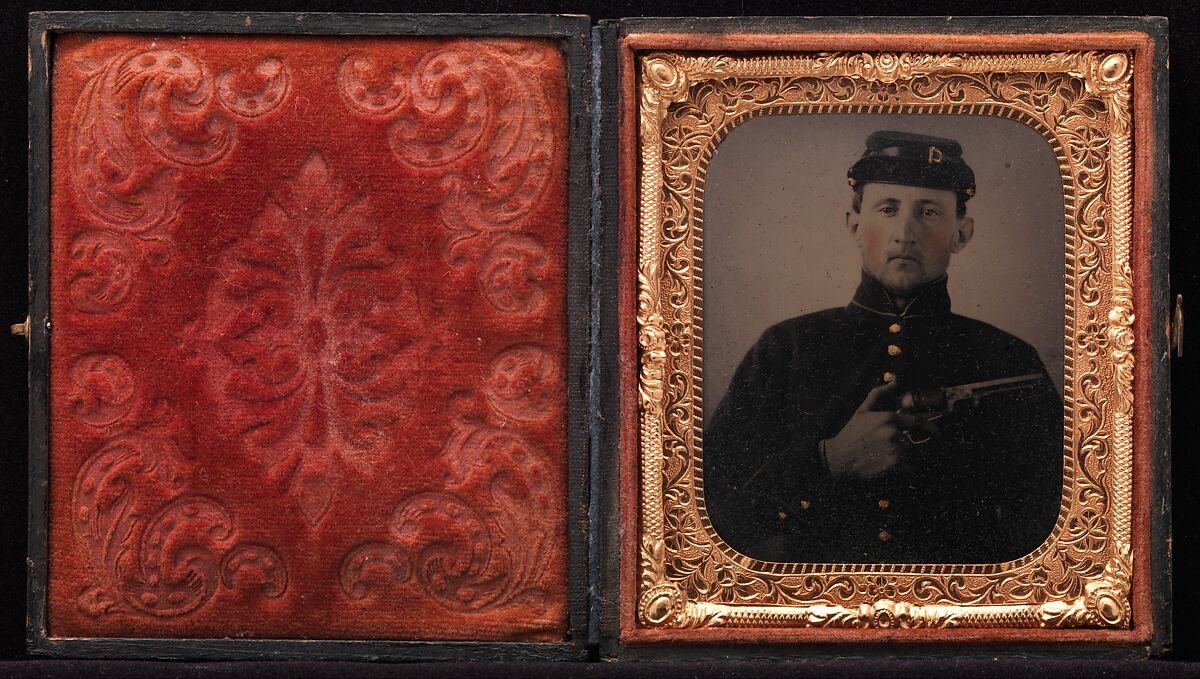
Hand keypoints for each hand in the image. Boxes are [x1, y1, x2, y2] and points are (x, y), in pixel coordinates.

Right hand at [821, 382, 936, 478]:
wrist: (838, 458)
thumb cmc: (851, 434)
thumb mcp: (862, 411)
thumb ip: (879, 394)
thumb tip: (894, 382)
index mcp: (888, 418)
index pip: (918, 422)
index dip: (930, 428)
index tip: (936, 434)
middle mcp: (894, 433)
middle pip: (913, 443)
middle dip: (907, 448)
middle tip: (892, 451)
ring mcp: (895, 449)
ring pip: (909, 456)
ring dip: (902, 460)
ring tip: (883, 459)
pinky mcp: (894, 465)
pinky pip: (907, 469)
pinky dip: (900, 471)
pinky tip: (885, 468)